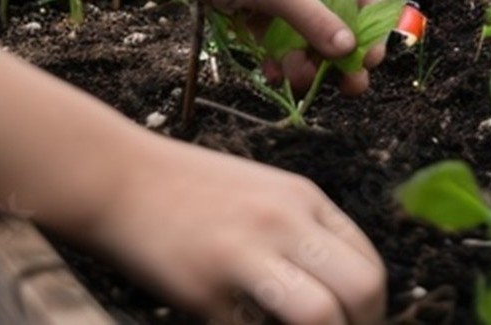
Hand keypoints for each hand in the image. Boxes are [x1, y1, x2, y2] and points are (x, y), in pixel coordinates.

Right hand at [73, 132, 383, 323]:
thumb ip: (304, 233)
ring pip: (321, 314)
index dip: (371, 307)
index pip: (368, 263)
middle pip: (362, 287)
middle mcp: (285, 223)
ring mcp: (246, 256)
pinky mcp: (205, 292)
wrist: (119, 180)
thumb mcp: (265, 195)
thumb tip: (343, 291)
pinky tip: (244, 324)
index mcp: (305, 200)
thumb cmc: (193, 193)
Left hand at [136, 0, 384, 94]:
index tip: (368, 58)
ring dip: (305, 58)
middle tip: (348, 87)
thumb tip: (350, 50)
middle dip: (339, 50)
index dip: (369, 21)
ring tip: (299, 82)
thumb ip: (312, 18)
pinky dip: (277, 55)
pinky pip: (273, 35)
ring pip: (302, 28)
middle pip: (334, 12)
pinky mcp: (247, 1)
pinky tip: (275, 75)